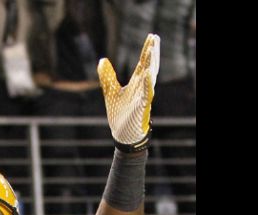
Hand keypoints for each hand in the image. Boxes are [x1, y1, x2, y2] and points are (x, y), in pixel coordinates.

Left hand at [98, 33, 159, 151]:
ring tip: (152, 50)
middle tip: (155, 38)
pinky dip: (147, 85)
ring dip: (151, 65)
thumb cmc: (119, 113)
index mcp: (136, 83)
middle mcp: (142, 88)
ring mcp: (142, 97)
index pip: (143, 63)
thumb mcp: (110, 91)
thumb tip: (102, 60)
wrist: (121, 133)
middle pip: (149, 67)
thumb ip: (107, 76)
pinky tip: (148, 75)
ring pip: (149, 78)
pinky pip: (146, 95)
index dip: (147, 50)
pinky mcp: (141, 108)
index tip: (151, 36)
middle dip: (152, 53)